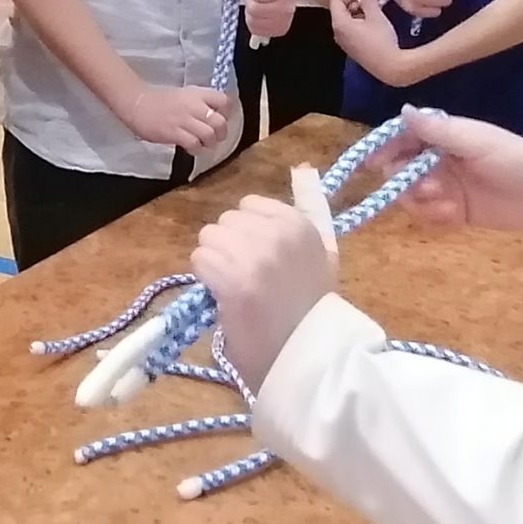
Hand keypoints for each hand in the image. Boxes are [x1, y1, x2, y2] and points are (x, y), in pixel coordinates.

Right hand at [123, 84, 232, 151]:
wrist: (137, 104)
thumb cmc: (160, 100)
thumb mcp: (183, 94)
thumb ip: (199, 102)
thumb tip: (214, 115)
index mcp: (196, 93)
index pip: (223, 100)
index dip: (226, 112)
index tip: (220, 118)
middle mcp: (193, 105)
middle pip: (220, 121)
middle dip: (221, 133)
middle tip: (216, 137)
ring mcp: (184, 119)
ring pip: (209, 134)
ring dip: (210, 143)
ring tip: (204, 144)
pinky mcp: (174, 133)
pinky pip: (194, 144)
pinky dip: (196, 149)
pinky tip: (192, 148)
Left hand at [191, 194, 337, 386]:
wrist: (307, 358)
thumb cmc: (312, 312)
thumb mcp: (322, 257)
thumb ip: (305, 216)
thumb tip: (302, 165)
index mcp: (302, 225)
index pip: (250, 205)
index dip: (247, 233)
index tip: (260, 260)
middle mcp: (280, 234)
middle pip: (226, 220)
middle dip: (228, 246)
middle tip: (246, 278)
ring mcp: (256, 255)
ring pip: (209, 238)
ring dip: (215, 262)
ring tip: (235, 288)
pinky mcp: (234, 280)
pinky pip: (200, 260)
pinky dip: (206, 279)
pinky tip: (224, 297)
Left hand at [242, 0, 295, 41]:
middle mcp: (288, 8)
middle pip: (254, 9)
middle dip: (250, 1)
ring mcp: (284, 22)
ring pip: (253, 22)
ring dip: (250, 13)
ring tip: (258, 4)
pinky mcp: (279, 31)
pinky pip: (255, 30)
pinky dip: (253, 22)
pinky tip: (259, 14)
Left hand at [329, 0, 414, 86]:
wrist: (391, 67)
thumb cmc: (382, 40)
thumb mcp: (375, 15)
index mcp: (339, 23)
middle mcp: (337, 33)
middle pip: (340, 9)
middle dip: (355, 3)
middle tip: (372, 4)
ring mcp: (344, 43)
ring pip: (346, 20)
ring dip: (359, 13)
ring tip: (375, 14)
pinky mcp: (352, 49)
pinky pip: (350, 31)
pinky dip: (359, 24)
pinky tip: (375, 27)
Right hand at [375, 109, 522, 237]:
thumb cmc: (516, 160)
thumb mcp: (476, 142)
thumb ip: (437, 130)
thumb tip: (401, 111)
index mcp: (446, 136)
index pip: (404, 137)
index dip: (386, 147)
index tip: (371, 162)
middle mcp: (441, 159)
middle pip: (401, 168)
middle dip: (403, 179)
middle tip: (423, 186)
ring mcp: (448, 187)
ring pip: (412, 195)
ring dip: (420, 200)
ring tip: (445, 202)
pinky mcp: (457, 212)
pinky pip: (430, 216)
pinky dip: (434, 217)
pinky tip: (452, 215)